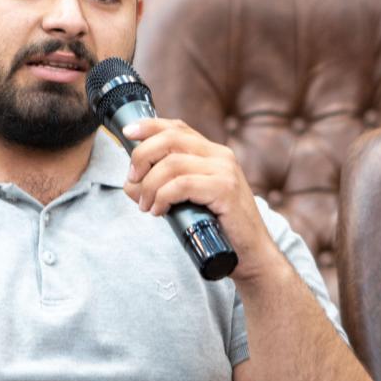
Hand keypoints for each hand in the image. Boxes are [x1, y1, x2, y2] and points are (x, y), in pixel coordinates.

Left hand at [122, 118, 279, 283]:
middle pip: (171, 139)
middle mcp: (220, 156)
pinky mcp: (225, 190)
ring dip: (150, 185)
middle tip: (132, 180)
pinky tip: (159, 211)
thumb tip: (130, 183)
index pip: (178, 127)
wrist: (252, 254)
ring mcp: (225, 171)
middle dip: (142, 156)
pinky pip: (182, 184)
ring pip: (172, 163)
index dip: (150, 126)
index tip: (128, 133)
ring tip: (147, 206)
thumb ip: (162, 186)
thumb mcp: (187, 200)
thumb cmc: (219, 229)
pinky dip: (163, 197)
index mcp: (213, 153)